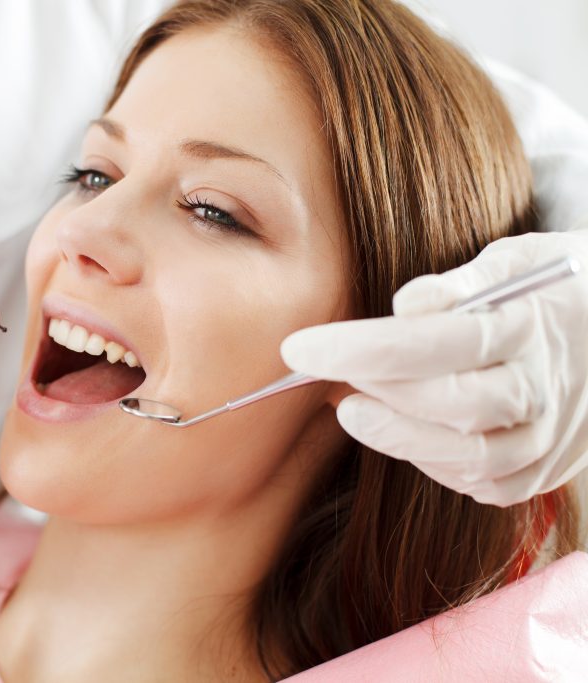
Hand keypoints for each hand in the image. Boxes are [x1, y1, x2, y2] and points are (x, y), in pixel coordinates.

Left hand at [281, 229, 587, 505]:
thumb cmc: (554, 286)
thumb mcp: (517, 259)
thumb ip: (462, 283)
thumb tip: (408, 304)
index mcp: (531, 327)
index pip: (433, 344)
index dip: (359, 349)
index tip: (299, 347)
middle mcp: (545, 389)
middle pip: (446, 405)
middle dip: (372, 393)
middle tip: (320, 376)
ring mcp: (548, 439)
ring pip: (464, 456)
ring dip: (394, 435)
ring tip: (349, 407)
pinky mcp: (542, 471)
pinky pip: (481, 483)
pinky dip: (432, 462)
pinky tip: (399, 432)